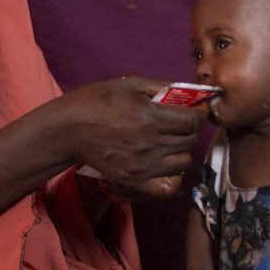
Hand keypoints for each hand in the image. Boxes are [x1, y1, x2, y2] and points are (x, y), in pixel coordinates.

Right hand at [61, 76, 207, 197]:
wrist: (69, 130)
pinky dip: (172, 176)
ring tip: (169, 142)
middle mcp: (149, 143)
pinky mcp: (134, 181)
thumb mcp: (129, 83)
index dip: (200, 114)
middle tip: (179, 123)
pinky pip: (168, 186)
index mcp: (149, 116)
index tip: (197, 110)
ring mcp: (142, 166)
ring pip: (183, 162)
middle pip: (189, 140)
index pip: (193, 120)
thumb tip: (192, 92)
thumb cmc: (97, 102)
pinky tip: (165, 165)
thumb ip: (163, 86)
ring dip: (181, 151)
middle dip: (189, 129)